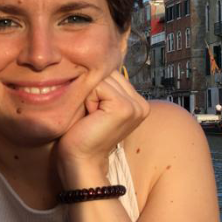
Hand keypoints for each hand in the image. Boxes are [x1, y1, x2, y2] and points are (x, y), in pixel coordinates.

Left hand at [55, 70, 149, 185]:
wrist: (80, 160)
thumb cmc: (81, 134)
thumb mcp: (96, 104)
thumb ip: (104, 86)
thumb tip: (98, 61)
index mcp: (137, 102)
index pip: (113, 73)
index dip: (95, 88)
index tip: (93, 112)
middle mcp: (141, 103)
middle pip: (109, 73)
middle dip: (93, 90)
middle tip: (91, 115)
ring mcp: (136, 106)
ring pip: (103, 78)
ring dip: (89, 95)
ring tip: (91, 116)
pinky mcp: (125, 108)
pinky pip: (98, 86)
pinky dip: (88, 100)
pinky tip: (91, 117)